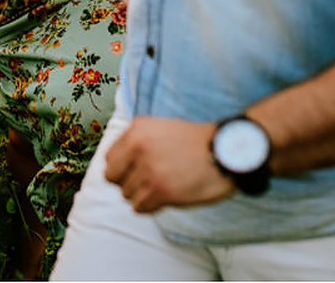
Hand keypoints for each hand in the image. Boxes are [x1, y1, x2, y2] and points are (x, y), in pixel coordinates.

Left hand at [104, 116, 233, 212]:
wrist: (225, 151)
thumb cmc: (198, 141)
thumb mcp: (162, 127)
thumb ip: (138, 140)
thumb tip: (119, 163)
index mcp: (137, 129)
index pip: (109, 158)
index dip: (122, 167)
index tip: (134, 171)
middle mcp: (138, 147)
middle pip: (112, 177)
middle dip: (127, 182)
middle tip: (146, 181)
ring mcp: (148, 169)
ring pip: (126, 194)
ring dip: (143, 195)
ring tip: (164, 185)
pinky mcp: (159, 190)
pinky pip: (140, 207)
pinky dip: (152, 206)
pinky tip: (167, 196)